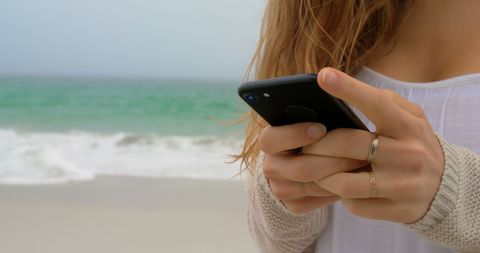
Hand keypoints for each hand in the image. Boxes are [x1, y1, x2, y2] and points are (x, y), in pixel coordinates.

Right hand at [259, 122, 367, 213]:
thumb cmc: (313, 134)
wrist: (305, 162)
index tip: (321, 128)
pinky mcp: (294, 206)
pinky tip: (353, 178)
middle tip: (358, 150)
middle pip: (300, 168)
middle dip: (333, 159)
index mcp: (269, 142)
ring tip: (363, 163)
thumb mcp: (308, 120)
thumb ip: (313, 114)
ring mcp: (281, 189)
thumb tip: (329, 99)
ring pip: (314, 186)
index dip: (295, 134)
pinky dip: (338, 189)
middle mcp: (271, 167)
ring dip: (341, 175)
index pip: (271, 139)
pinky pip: (319, 199)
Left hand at [302, 68, 444, 222]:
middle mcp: (408, 155)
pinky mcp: (397, 210)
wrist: (447, 186)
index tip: (323, 76)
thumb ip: (381, 101)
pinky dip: (340, 196)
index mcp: (408, 125)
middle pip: (348, 146)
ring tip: (315, 170)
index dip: (348, 89)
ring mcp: (403, 185)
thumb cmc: (414, 142)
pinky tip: (339, 188)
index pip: (376, 103)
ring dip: (322, 176)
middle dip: (318, 146)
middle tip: (304, 146)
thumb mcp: (409, 117)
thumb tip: (341, 90)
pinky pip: (354, 205)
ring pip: (344, 183)